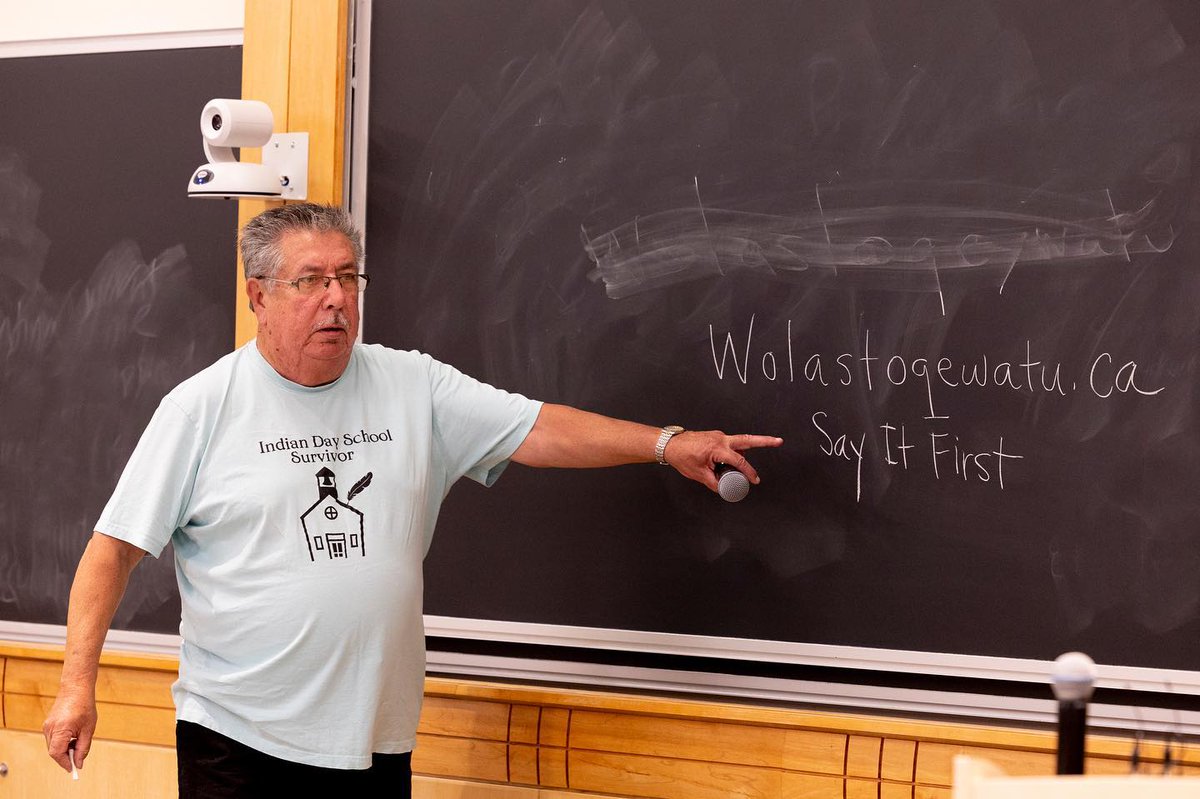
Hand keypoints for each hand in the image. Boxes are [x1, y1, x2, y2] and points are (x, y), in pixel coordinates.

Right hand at [43, 689, 96, 772]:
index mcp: (60, 729)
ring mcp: (47, 726)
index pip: (57, 753)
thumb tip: (79, 763)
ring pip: (53, 746)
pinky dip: (62, 742)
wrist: (76, 688)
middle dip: (65, 757)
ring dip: (64, 749)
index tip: (73, 769)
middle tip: (78, 758)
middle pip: (54, 751)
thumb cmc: (85, 706)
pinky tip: (73, 736)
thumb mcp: (88, 729)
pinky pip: (53, 739)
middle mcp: (50, 728)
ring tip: (79, 742)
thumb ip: (83, 748)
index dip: (65, 763)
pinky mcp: (48, 724)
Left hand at [663, 431, 782, 491]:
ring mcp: (719, 435)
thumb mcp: (699, 474)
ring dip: (746, 451)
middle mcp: (721, 439)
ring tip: (739, 464)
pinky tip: (726, 462)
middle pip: (748, 440)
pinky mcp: (716, 436)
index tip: (755, 480)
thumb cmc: (682, 456)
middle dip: (765, 441)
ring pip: (739, 442)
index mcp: (718, 448)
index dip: (749, 472)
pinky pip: (729, 444)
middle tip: (779, 441)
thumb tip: (724, 489)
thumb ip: (714, 483)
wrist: (670, 444)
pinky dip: (732, 452)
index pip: (739, 461)